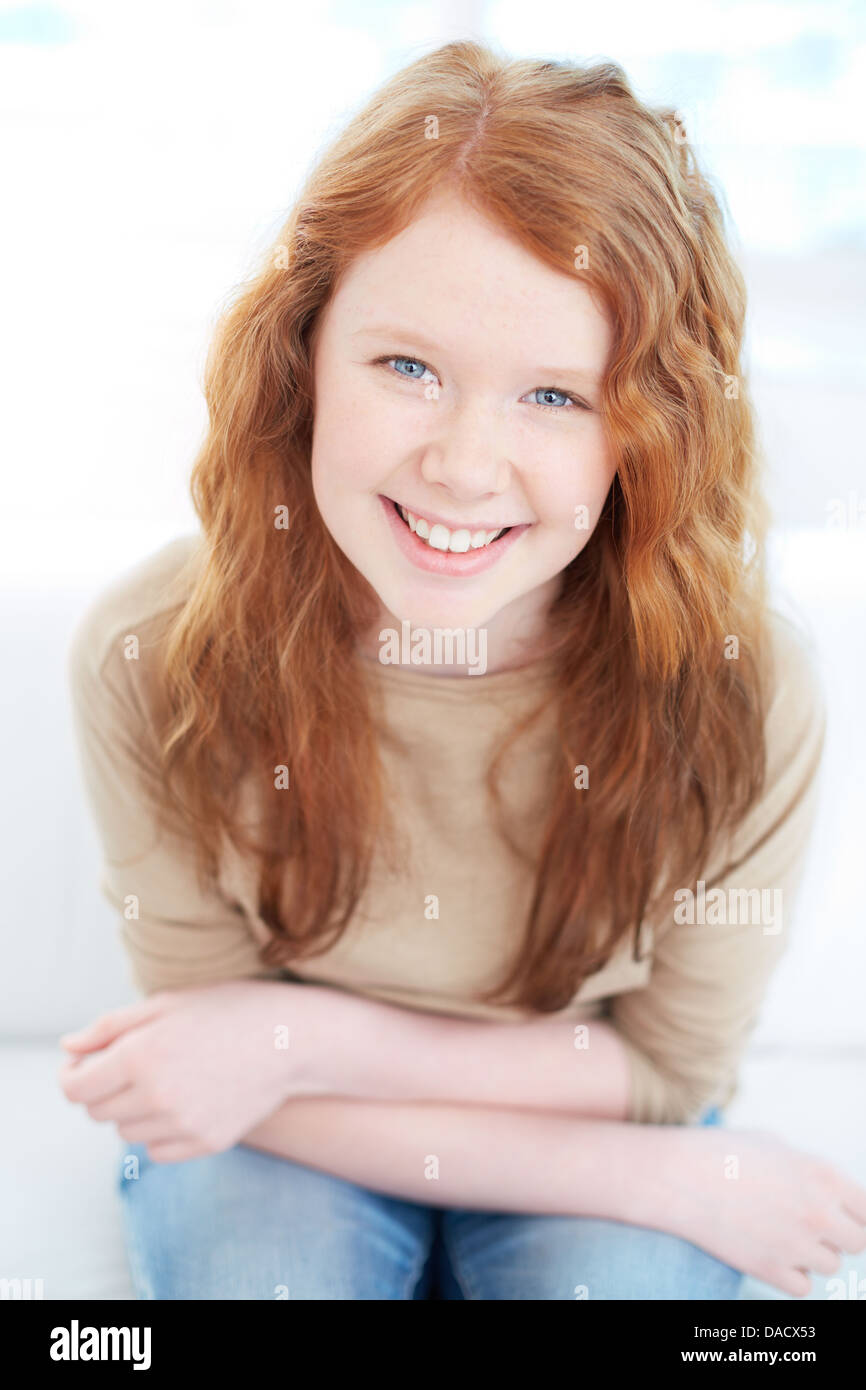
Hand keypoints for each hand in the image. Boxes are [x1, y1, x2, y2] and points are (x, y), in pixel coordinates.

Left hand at [57, 980, 325, 1162]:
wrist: (290, 1038)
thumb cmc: (226, 1010)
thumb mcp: (166, 1004)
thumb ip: (110, 1027)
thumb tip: (68, 1049)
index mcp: (139, 1055)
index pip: (75, 1088)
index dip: (73, 1076)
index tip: (85, 1065)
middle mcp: (156, 1096)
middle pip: (98, 1112)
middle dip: (105, 1089)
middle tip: (134, 1065)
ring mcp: (182, 1124)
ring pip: (126, 1133)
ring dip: (133, 1110)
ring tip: (167, 1079)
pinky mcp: (205, 1144)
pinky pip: (157, 1151)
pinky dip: (160, 1132)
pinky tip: (185, 1101)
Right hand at [666, 1124, 865, 1297]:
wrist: (677, 1175)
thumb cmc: (721, 1151)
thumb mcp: (774, 1144)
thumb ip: (809, 1170)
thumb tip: (827, 1192)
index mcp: (823, 1175)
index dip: (855, 1213)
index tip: (842, 1215)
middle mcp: (818, 1212)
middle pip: (857, 1243)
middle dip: (838, 1235)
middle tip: (811, 1225)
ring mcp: (795, 1245)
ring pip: (830, 1266)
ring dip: (812, 1254)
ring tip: (781, 1233)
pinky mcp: (770, 1270)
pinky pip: (803, 1286)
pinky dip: (791, 1274)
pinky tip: (771, 1252)